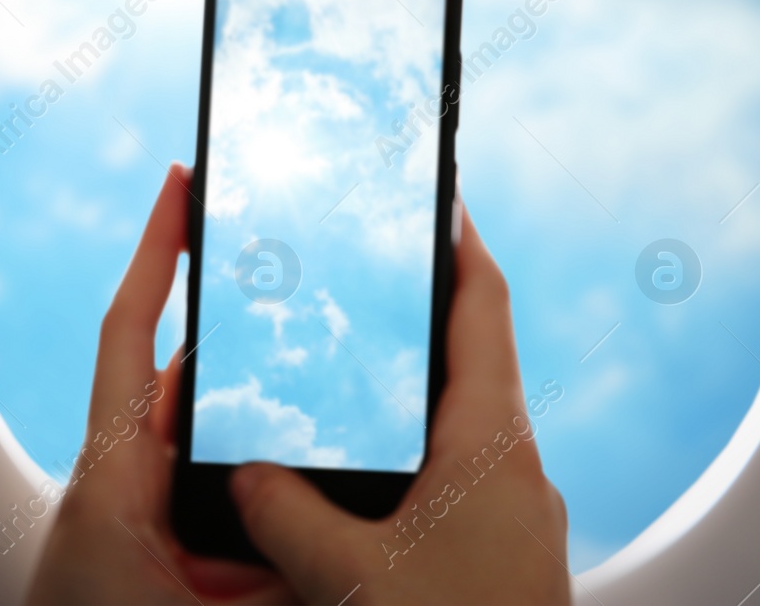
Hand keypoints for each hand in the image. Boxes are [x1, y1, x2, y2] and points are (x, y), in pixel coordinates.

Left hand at [27, 164, 296, 604]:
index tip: (180, 187)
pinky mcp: (149, 530)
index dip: (155, 253)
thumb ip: (275, 571)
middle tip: (291, 257)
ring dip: (254, 388)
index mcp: (113, 474)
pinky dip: (250, 446)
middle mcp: (119, 473)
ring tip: (322, 345)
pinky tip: (307, 450)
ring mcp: (132, 499)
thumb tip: (341, 546)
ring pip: (198, 419)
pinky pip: (204, 465)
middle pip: (179, 367)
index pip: (132, 333)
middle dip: (234, 315)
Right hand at [229, 207, 571, 605]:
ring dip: (415, 383)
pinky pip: (460, 470)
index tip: (431, 192)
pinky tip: (364, 478)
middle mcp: (516, 464)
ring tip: (349, 367)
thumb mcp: (347, 578)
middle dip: (422, 308)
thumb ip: (284, 513)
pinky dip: (414, 447)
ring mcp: (516, 511)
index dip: (457, 239)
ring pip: (465, 417)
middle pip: (474, 352)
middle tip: (367, 272)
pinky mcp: (505, 552)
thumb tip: (242, 474)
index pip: (483, 305)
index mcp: (493, 441)